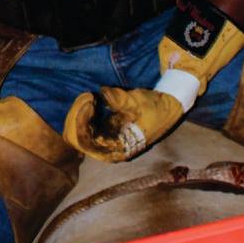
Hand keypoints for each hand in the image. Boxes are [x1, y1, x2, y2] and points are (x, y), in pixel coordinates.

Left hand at [63, 86, 183, 161]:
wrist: (167, 107)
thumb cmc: (153, 108)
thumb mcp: (136, 103)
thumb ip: (117, 99)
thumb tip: (102, 93)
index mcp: (116, 150)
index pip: (85, 142)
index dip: (81, 121)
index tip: (90, 101)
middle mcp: (107, 149)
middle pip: (76, 138)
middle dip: (76, 116)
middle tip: (88, 97)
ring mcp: (104, 141)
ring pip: (77, 132)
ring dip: (78, 113)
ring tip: (89, 97)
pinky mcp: (104, 131)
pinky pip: (84, 126)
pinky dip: (83, 113)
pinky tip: (91, 101)